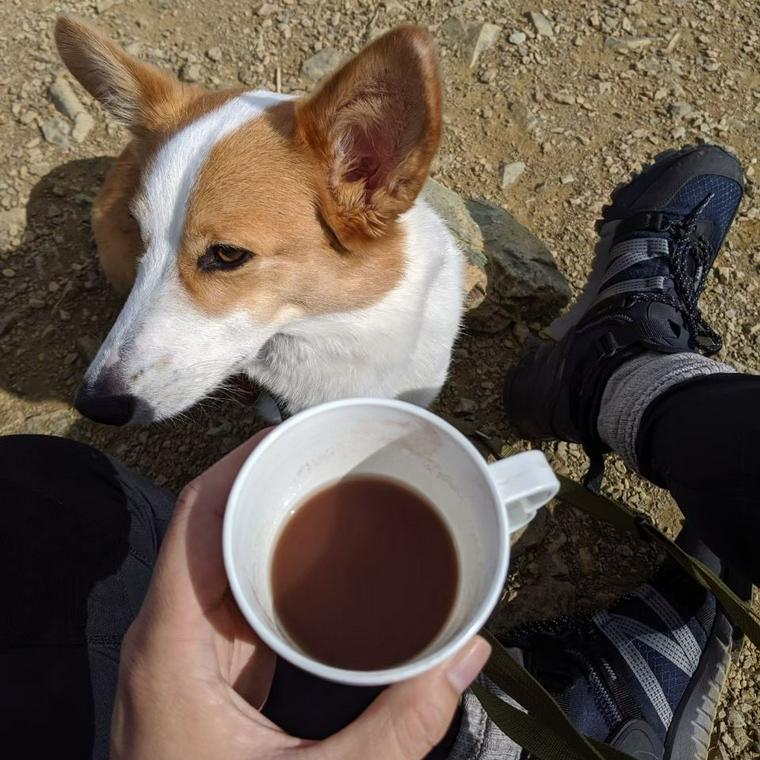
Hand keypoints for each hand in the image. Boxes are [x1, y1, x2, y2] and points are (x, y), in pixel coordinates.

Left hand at [111, 431, 490, 759]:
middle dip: (267, 482)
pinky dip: (271, 566)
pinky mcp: (205, 671)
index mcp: (172, 642)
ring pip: (220, 558)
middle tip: (332, 456)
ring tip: (330, 491)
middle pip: (208, 526)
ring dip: (269, 520)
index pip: (196, 516)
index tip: (296, 432)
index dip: (240, 462)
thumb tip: (469, 655)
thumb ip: (401, 726)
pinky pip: (233, 596)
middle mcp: (168, 633)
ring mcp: (183, 653)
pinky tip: (316, 562)